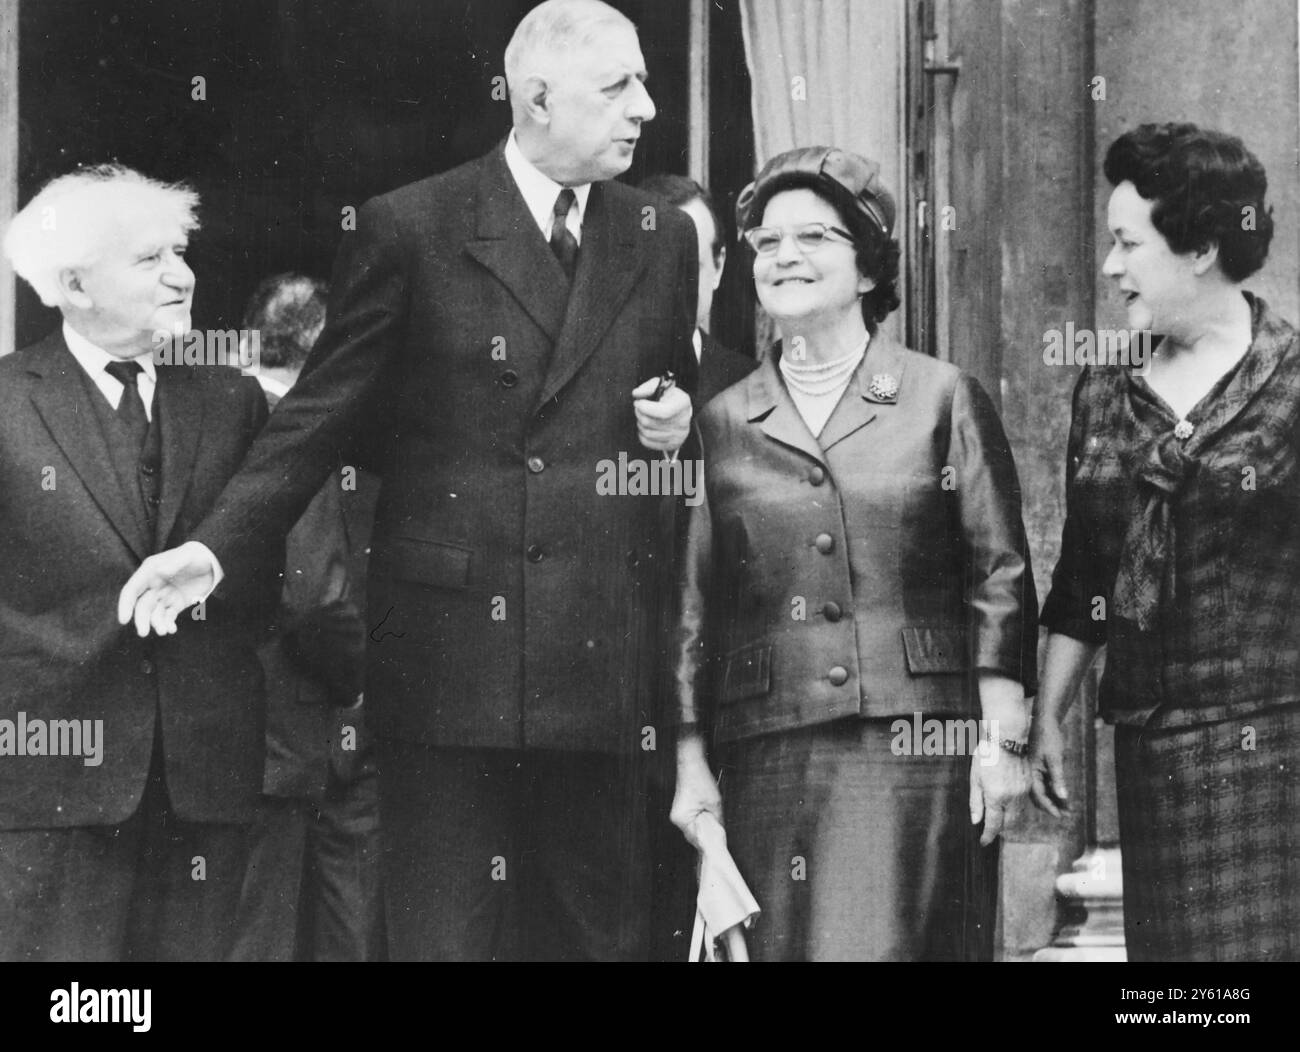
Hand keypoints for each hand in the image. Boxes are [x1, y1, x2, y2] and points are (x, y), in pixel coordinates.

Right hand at [116, 541, 216, 636]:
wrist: (211, 562)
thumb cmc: (196, 555)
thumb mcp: (187, 556)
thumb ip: (174, 563)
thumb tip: (159, 571)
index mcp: (149, 572)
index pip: (132, 590)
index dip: (125, 605)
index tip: (123, 620)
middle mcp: (153, 586)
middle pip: (141, 606)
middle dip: (141, 620)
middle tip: (143, 633)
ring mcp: (164, 596)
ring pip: (154, 614)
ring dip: (156, 624)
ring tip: (164, 631)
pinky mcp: (176, 604)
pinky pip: (168, 617)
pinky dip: (168, 624)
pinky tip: (172, 629)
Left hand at [632, 378, 691, 452]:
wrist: (680, 409)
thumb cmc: (669, 396)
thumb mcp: (661, 385)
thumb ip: (647, 387)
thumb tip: (636, 394)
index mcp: (682, 404)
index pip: (663, 412)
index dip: (645, 408)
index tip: (638, 403)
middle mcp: (683, 421)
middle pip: (651, 423)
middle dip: (639, 414)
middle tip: (638, 408)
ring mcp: (679, 435)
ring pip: (647, 433)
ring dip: (640, 424)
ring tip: (642, 416)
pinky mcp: (672, 445)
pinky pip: (648, 442)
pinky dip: (642, 434)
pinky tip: (645, 427)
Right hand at [670, 733, 722, 850]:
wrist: (691, 763)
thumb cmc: (700, 781)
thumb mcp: (715, 804)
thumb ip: (717, 821)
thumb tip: (720, 833)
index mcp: (682, 820)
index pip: (696, 839)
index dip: (708, 844)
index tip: (718, 848)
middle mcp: (677, 819)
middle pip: (693, 835)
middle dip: (706, 837)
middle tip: (719, 840)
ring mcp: (678, 814)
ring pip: (692, 827)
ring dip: (703, 829)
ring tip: (715, 831)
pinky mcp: (681, 808)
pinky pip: (691, 820)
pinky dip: (700, 822)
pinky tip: (708, 821)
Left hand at [969, 745, 1029, 846]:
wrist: (1007, 737)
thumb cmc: (986, 755)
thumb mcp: (975, 778)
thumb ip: (976, 801)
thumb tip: (976, 822)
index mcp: (996, 796)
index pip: (993, 825)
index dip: (988, 836)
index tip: (983, 842)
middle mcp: (1012, 797)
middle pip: (1009, 823)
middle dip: (999, 830)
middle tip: (989, 831)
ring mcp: (1023, 791)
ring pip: (1018, 815)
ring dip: (1008, 820)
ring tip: (998, 819)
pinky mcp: (1029, 785)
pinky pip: (1023, 804)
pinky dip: (1015, 809)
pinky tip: (1007, 805)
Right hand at [1029, 715, 1070, 817]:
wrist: (1045, 720)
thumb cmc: (1049, 738)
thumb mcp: (1055, 759)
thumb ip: (1058, 779)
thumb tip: (1063, 797)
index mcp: (1032, 771)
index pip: (1039, 795)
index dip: (1050, 807)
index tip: (1060, 816)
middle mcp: (1032, 772)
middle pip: (1039, 795)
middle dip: (1052, 806)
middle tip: (1066, 815)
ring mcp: (1036, 768)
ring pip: (1044, 789)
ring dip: (1055, 798)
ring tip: (1068, 807)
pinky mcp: (1041, 764)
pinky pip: (1046, 781)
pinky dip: (1054, 789)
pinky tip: (1063, 794)